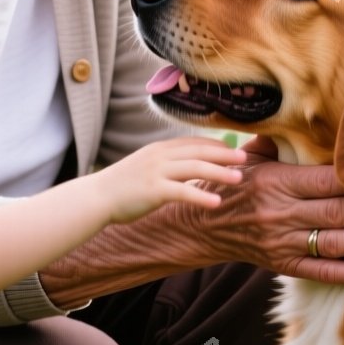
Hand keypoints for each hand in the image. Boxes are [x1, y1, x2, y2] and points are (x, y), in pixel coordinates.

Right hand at [96, 136, 246, 223]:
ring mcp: (156, 172)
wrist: (97, 197)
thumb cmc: (123, 185)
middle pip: (199, 151)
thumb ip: (166, 163)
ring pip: (195, 168)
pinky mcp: (153, 190)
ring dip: (220, 172)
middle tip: (245, 157)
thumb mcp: (146, 166)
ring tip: (239, 179)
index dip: (216, 144)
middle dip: (224, 153)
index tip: (234, 147)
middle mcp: (160, 156)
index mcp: (160, 149)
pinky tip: (216, 202)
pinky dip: (201, 195)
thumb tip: (189, 166)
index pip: (193, 142)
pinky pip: (183, 191)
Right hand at [190, 135, 343, 284]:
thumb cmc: (234, 182)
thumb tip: (318, 112)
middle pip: (335, 213)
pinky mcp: (282, 265)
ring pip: (332, 244)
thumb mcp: (251, 154)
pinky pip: (320, 271)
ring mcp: (281, 242)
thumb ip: (283, 138)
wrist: (200, 225)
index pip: (325, 180)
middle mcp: (280, 213)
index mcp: (276, 181)